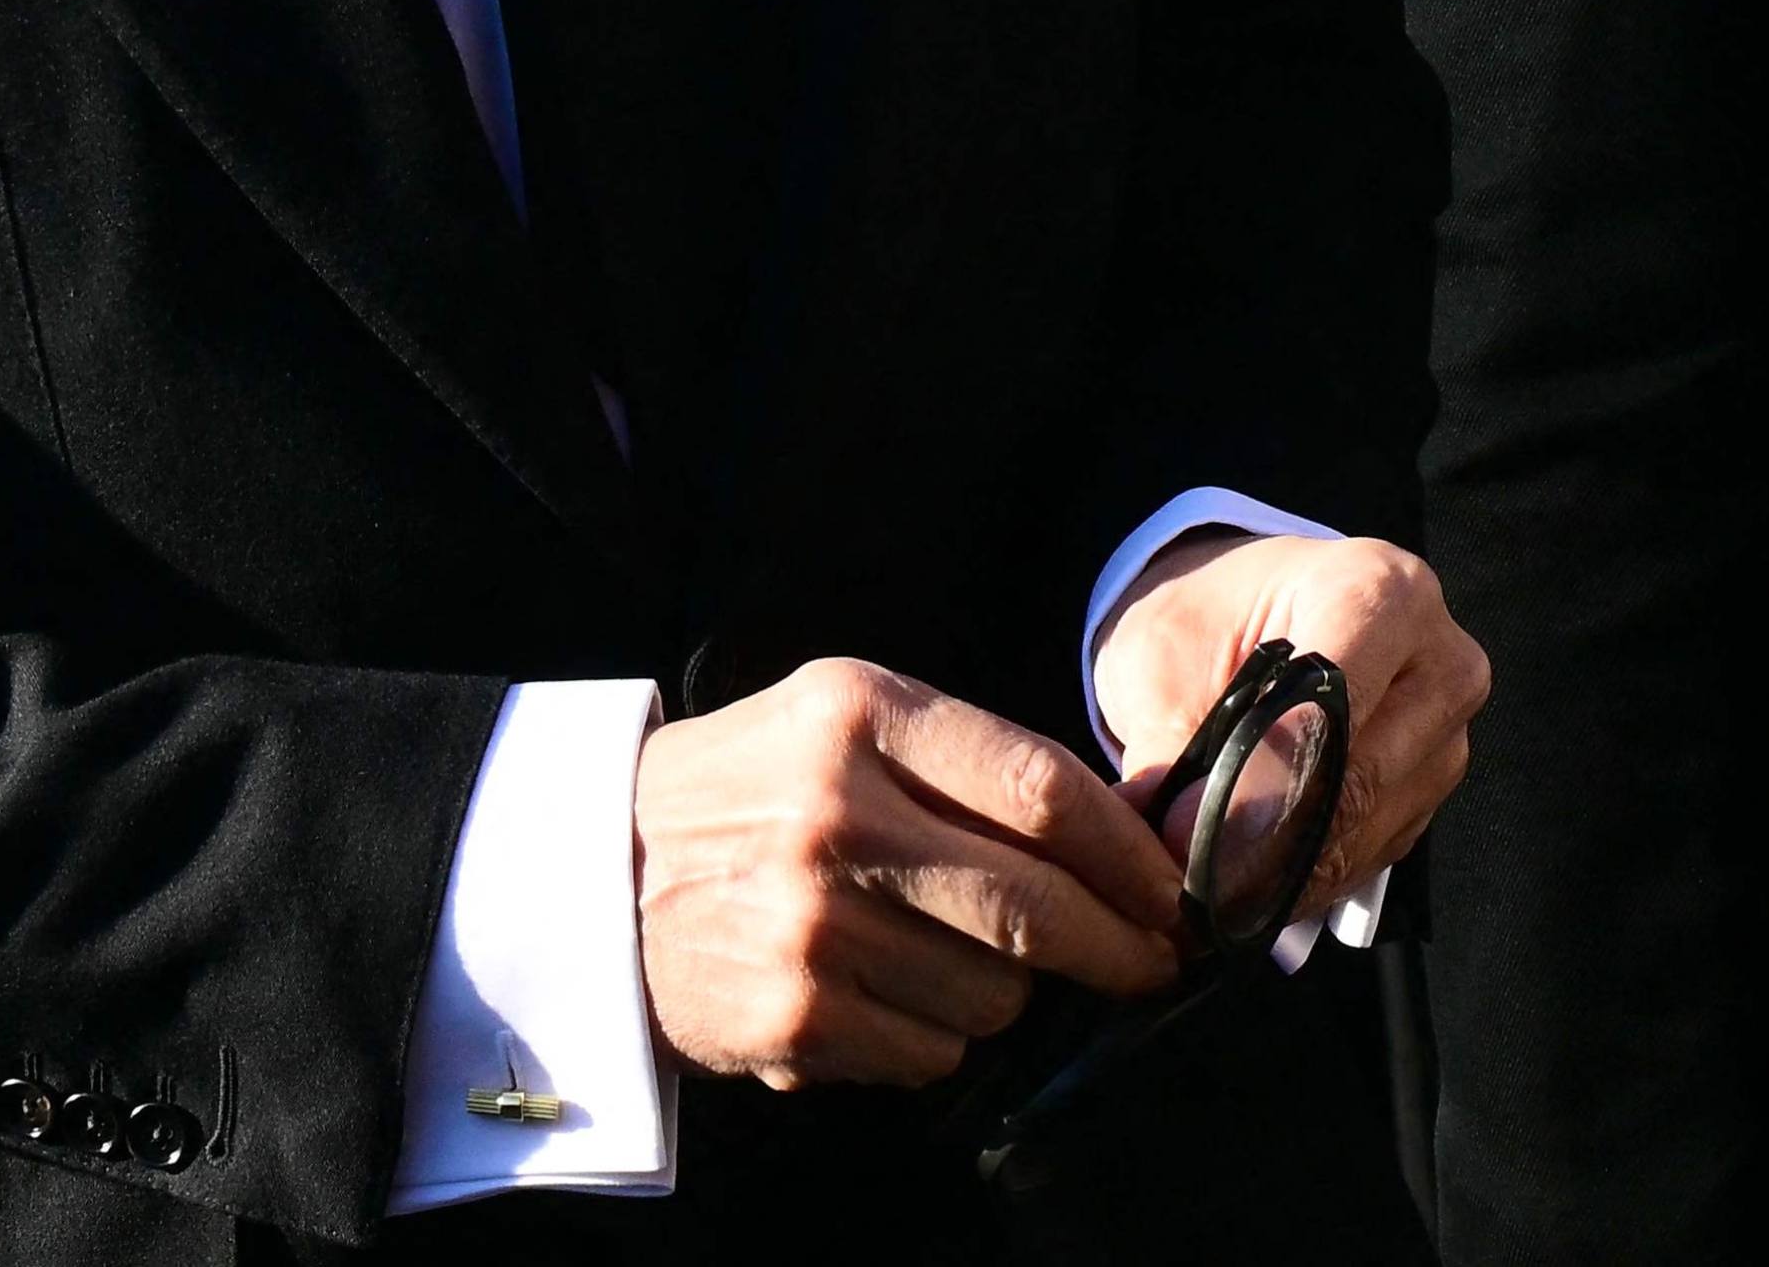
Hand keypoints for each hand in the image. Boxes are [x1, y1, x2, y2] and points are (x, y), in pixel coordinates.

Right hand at [634, 655, 1181, 1089]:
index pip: (1042, 786)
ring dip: (1006, 992)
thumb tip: (1124, 839)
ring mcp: (812, 922)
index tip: (1171, 890)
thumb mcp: (847, 719)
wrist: (597, 875)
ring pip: (993, 992)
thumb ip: (971, 761)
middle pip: (1033, 902)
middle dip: (1114, 945)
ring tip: (950, 959)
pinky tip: (886, 997)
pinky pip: (932, 1053)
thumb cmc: (756, 789)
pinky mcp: (792, 1013)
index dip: (1127, 851)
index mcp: (862, 715)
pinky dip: (937, 1040)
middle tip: (1149, 961)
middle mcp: (837, 815)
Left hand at [1089, 529, 1488, 908]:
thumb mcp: (1163, 651)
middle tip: (1189, 884)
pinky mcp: (1433, 787)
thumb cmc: (1212, 615)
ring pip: (1370, 830)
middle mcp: (1439, 662)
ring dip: (1285, 875)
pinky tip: (1252, 883)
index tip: (1186, 835)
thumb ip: (1169, 741)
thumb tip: (1169, 839)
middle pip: (1360, 778)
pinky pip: (1375, 853)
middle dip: (1266, 844)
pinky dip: (1309, 879)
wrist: (1252, 614)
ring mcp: (1447, 731)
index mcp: (1381, 592)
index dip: (1259, 780)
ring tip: (1207, 891)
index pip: (1332, 704)